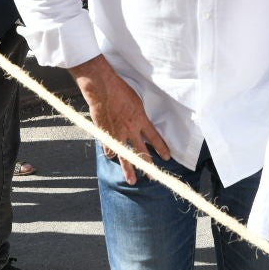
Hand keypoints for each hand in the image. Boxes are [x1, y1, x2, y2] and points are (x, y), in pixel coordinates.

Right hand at [75, 61, 169, 184]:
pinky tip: (112, 157)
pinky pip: (109, 148)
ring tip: (132, 180)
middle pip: (141, 152)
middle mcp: (130, 129)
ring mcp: (117, 133)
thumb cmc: (120, 90)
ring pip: (125, 156)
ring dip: (129, 169)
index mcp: (140, 120)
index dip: (161, 148)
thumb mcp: (137, 101)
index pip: (154, 138)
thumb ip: (139, 116)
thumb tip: (141, 123)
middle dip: (148, 166)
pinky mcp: (105, 133)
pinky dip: (111, 153)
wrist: (102, 88)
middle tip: (153, 177)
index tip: (166, 158)